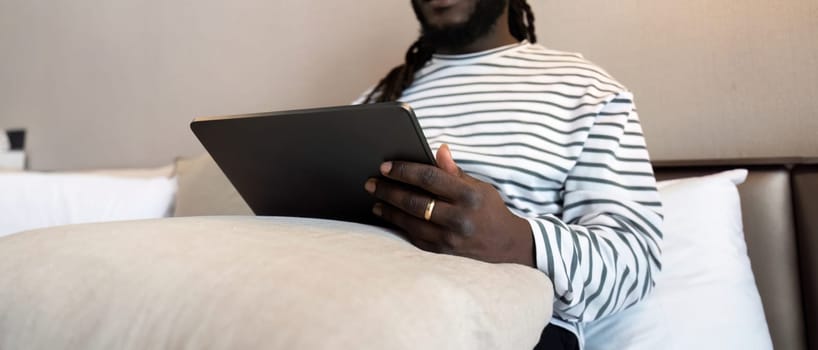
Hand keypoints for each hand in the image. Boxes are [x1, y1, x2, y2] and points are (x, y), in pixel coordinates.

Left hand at [364, 144, 534, 266]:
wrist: (505, 243)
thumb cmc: (488, 208)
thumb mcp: (478, 186)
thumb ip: (454, 171)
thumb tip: (439, 150)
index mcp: (469, 195)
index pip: (430, 178)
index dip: (405, 170)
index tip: (385, 166)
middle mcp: (460, 218)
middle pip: (416, 201)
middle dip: (389, 190)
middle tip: (371, 183)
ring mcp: (451, 238)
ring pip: (411, 222)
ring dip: (389, 210)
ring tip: (375, 200)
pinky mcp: (444, 252)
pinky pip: (415, 238)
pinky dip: (399, 226)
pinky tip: (388, 217)